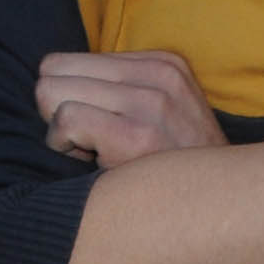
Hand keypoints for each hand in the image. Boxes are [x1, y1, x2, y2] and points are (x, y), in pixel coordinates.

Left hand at [38, 50, 228, 168]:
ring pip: (52, 93)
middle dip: (56, 109)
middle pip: (52, 71)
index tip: (92, 124)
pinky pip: (66, 119)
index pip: (65, 62)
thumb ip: (113, 86)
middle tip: (87, 139)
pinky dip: (63, 145)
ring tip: (93, 151)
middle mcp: (158, 73)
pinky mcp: (139, 135)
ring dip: (60, 131)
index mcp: (161, 62)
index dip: (66, 97)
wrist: (216, 202)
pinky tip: (89, 162)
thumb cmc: (169, 161)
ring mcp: (151, 102)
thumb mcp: (156, 107)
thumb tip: (47, 79)